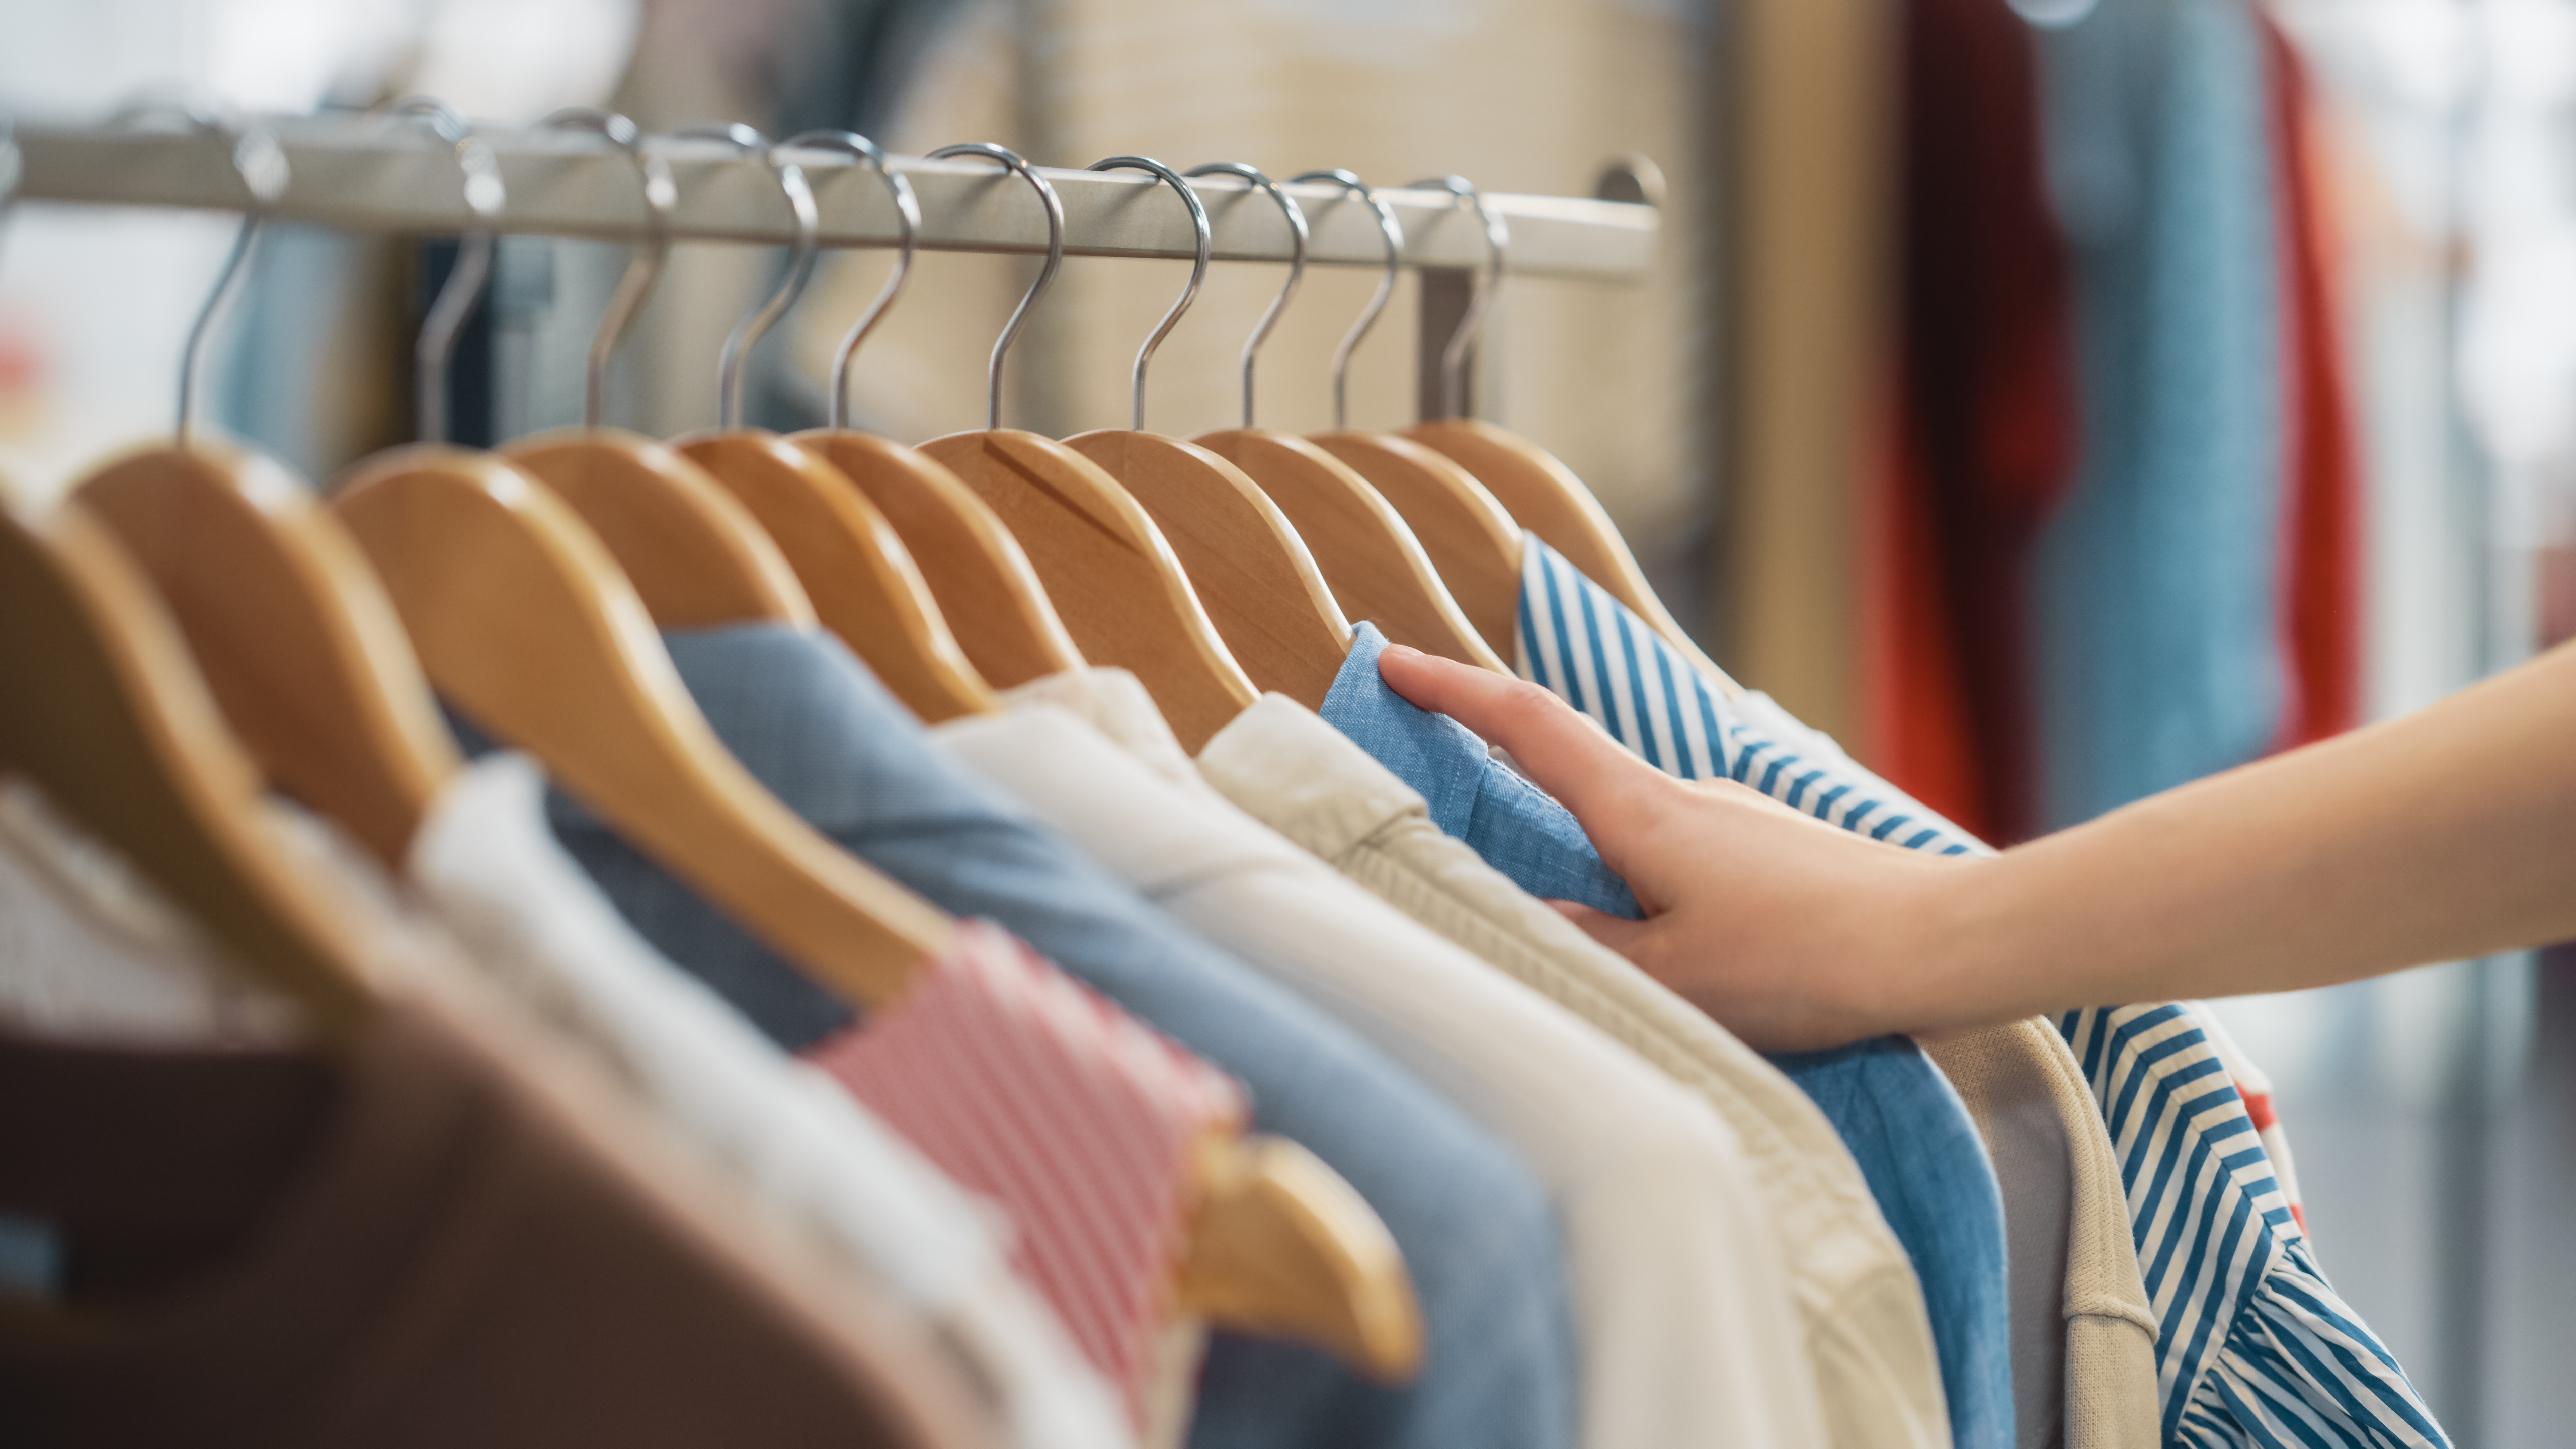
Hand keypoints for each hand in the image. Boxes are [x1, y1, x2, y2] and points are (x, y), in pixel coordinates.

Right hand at [1377, 643, 1979, 1049]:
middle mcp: (1686, 797)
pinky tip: (1682, 961)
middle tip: (1456, 806)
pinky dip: (1654, 893)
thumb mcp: (1675, 976)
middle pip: (1576, 775)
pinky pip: (1687, 863)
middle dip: (1512, 786)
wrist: (1942, 943)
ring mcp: (1736, 820)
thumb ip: (1591, 946)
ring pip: (1635, 833)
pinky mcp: (1776, 853)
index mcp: (1643, 812)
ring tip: (1592, 946)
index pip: (1528, 728)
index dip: (1454, 691)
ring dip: (1596, 868)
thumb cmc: (1806, 959)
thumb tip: (1534, 919)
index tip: (1394, 662)